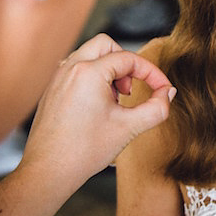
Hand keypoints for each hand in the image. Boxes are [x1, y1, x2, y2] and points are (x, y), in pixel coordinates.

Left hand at [18, 33, 174, 196]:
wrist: (48, 170)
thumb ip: (157, 108)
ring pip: (90, 55)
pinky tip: (98, 106)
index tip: (163, 89)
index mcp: (88, 72)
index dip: (152, 73)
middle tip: (132, 89)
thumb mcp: (129, 128)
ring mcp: (58, 77)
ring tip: (115, 101)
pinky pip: (77, 69)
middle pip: (106, 45)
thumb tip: (167, 93)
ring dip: (109, 70)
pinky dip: (94, 78)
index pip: (129, 58)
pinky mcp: (52, 89)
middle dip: (126, 63)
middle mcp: (70, 68)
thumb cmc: (84, 151)